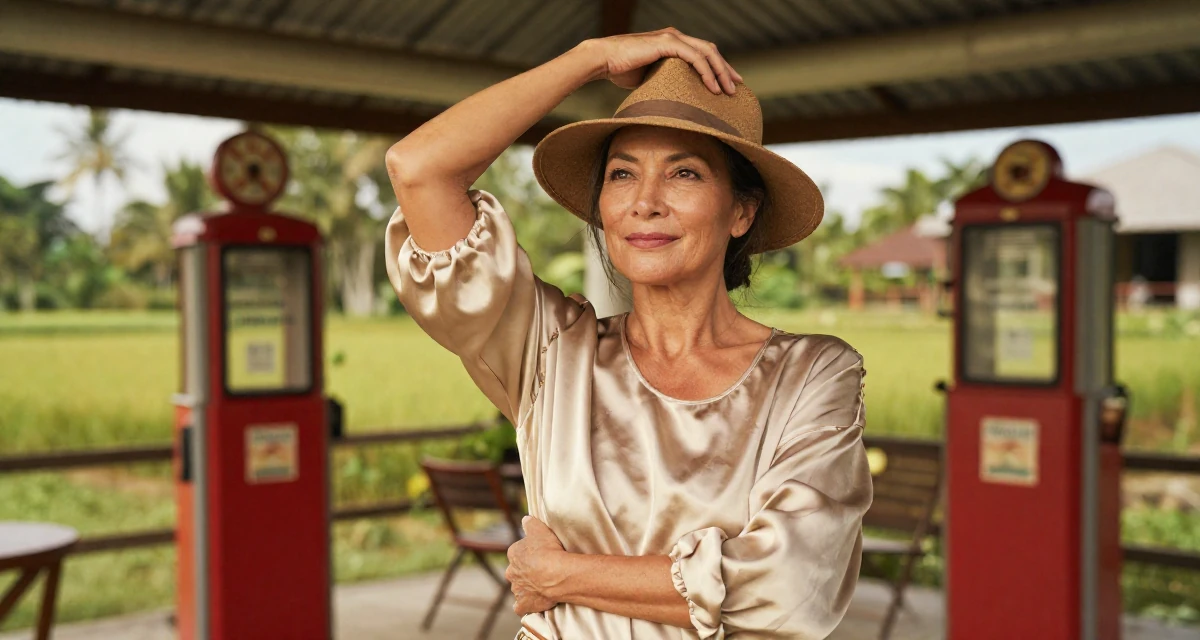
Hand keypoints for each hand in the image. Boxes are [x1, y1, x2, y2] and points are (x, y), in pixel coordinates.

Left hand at [506, 516, 567, 614]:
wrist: (556, 574)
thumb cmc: (549, 550)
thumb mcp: (540, 529)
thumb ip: (530, 523)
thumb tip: (525, 519)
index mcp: (513, 554)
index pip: (518, 553)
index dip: (529, 554)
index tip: (540, 555)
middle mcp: (511, 572)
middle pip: (516, 572)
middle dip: (525, 572)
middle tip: (541, 571)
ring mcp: (517, 590)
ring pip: (519, 588)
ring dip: (527, 587)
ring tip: (542, 585)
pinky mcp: (524, 604)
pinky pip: (521, 606)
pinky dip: (526, 605)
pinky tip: (534, 602)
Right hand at [583, 28, 742, 94]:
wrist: (603, 60)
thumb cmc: (621, 70)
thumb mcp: (650, 76)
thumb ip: (665, 80)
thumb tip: (675, 99)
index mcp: (673, 42)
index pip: (703, 52)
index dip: (718, 67)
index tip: (728, 83)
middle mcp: (675, 36)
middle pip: (710, 50)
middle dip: (725, 69)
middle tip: (737, 86)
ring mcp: (672, 37)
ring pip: (707, 52)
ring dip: (720, 72)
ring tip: (728, 90)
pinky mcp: (667, 43)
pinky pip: (695, 57)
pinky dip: (706, 72)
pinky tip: (712, 87)